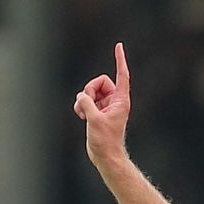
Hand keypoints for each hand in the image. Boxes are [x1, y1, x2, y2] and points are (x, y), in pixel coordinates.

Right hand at [73, 42, 131, 164]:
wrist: (105, 157)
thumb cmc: (105, 141)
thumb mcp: (94, 120)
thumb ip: (86, 103)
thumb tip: (81, 97)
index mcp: (120, 100)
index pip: (121, 75)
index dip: (120, 60)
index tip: (118, 45)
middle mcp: (114, 101)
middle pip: (100, 82)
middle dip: (90, 90)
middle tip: (87, 104)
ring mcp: (105, 106)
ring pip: (91, 92)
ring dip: (84, 100)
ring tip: (82, 114)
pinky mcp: (98, 112)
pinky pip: (86, 101)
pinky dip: (81, 106)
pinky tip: (81, 116)